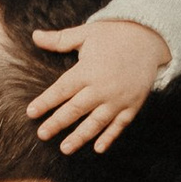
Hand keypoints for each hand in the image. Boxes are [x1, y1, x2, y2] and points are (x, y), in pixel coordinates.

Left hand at [28, 14, 166, 153]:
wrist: (149, 38)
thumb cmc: (113, 34)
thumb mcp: (86, 33)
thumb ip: (60, 39)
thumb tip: (35, 36)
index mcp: (87, 70)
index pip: (61, 90)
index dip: (45, 102)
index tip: (30, 113)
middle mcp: (102, 88)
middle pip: (75, 109)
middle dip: (57, 123)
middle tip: (42, 135)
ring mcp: (118, 99)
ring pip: (96, 122)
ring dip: (80, 137)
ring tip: (65, 148)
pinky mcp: (132, 105)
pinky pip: (119, 125)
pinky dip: (109, 137)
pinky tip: (98, 148)